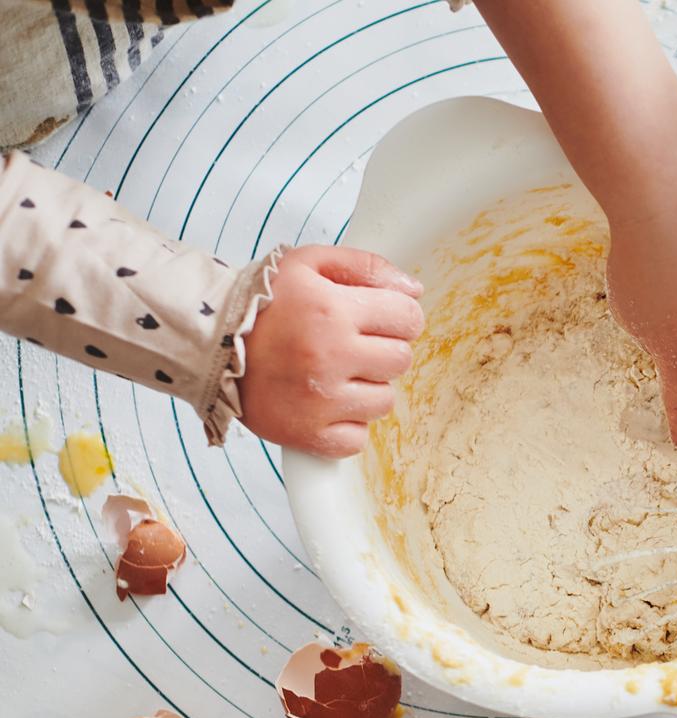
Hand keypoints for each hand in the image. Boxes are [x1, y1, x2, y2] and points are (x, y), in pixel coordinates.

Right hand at [238, 245, 423, 457]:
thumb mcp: (307, 264)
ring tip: (333, 373)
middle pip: (400, 360)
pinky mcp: (310, 435)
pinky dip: (347, 424)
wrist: (208, 343)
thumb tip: (413, 291)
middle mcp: (329, 357)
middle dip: (382, 350)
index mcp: (331, 310)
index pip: (408, 318)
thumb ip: (365, 267)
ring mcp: (320, 401)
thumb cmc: (261, 302)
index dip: (398, 317)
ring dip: (366, 388)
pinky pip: (358, 438)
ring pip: (384, 401)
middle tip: (350, 345)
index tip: (380, 319)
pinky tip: (324, 403)